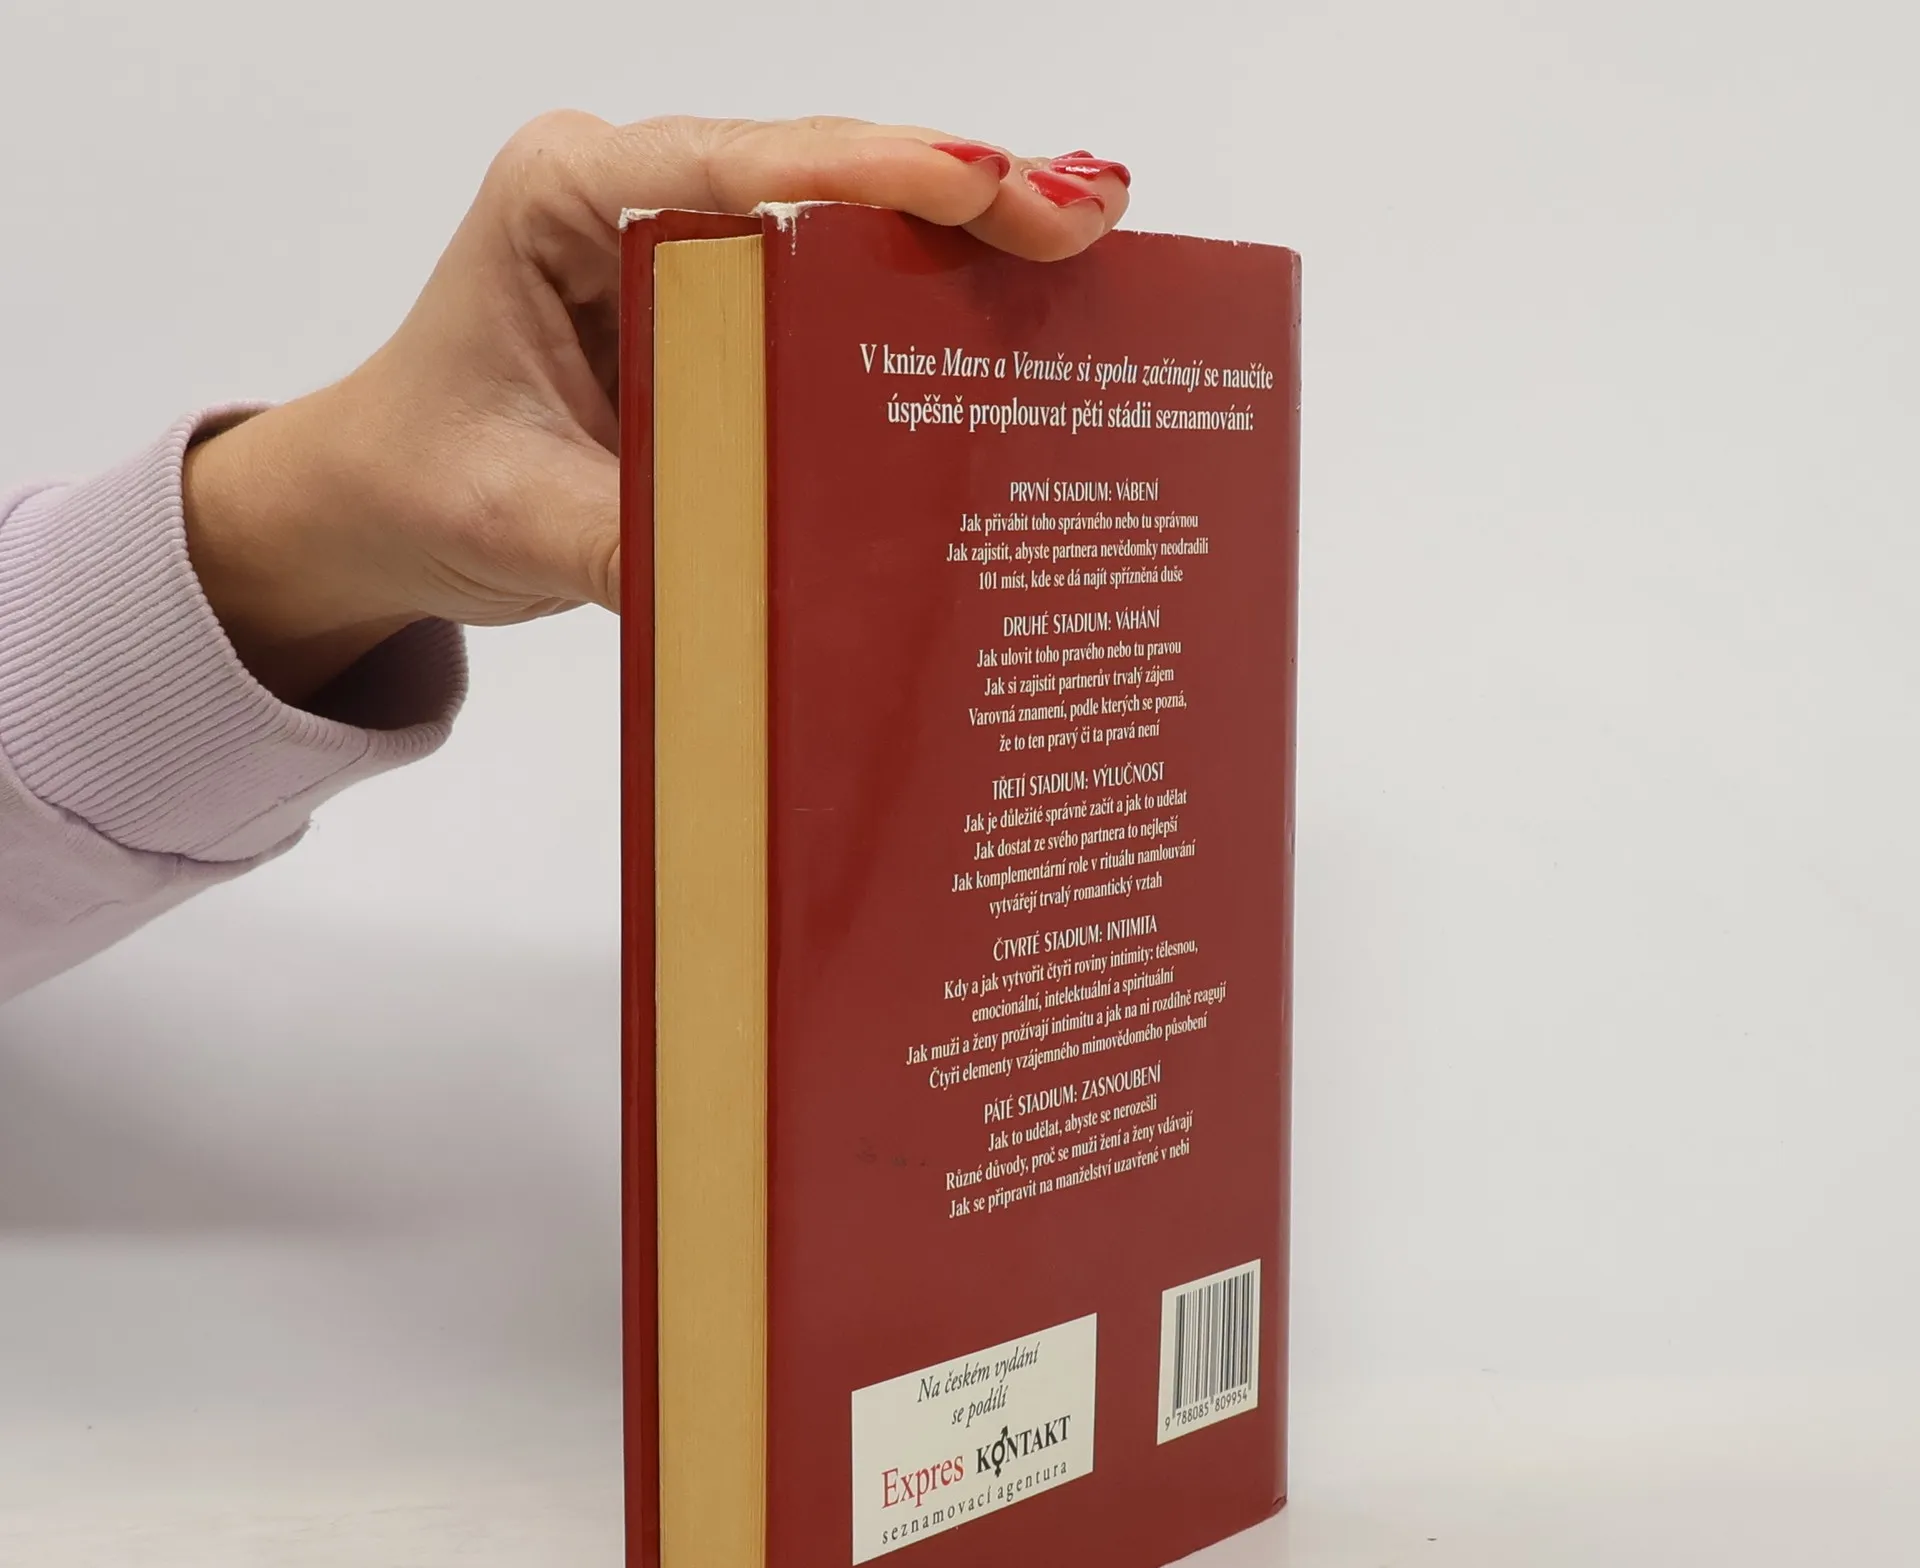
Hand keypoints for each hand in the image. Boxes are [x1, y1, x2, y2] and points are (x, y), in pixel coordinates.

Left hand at [182, 113, 1131, 703]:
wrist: (384, 507)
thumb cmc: (424, 485)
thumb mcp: (521, 521)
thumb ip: (647, 535)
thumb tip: (792, 570)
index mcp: (564, 197)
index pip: (733, 168)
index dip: (866, 172)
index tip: (980, 180)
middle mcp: (633, 197)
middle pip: (816, 171)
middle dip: (955, 187)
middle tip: (1079, 214)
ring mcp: (685, 244)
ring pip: (843, 216)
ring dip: (962, 230)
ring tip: (1081, 235)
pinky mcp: (722, 305)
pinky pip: (835, 284)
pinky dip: (926, 291)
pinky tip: (1015, 296)